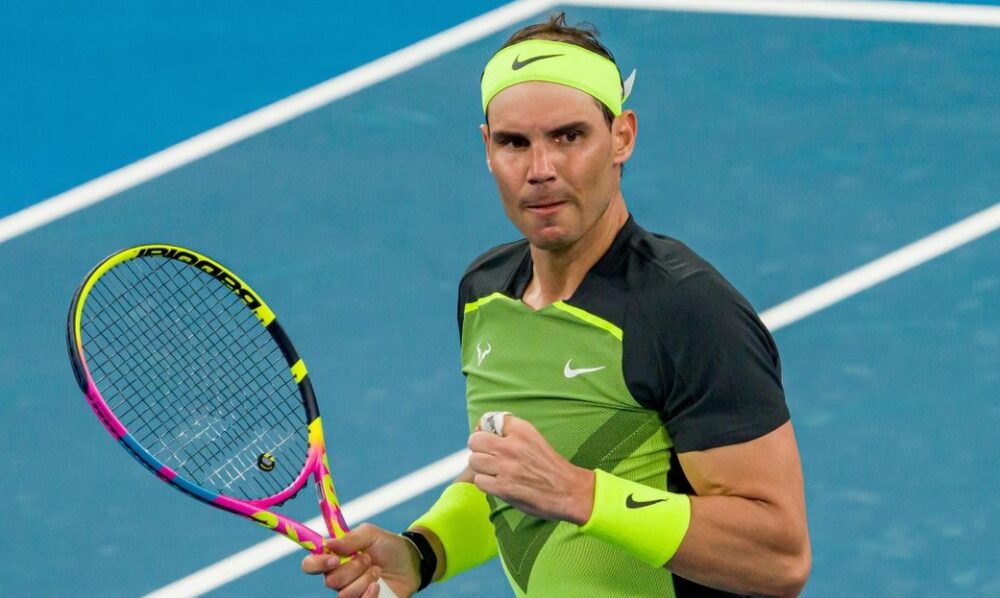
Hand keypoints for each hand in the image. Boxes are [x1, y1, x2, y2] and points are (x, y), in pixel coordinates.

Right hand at [302, 523, 419, 596]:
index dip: (317, 563)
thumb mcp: (372, 534)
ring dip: (364, 580)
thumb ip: (350, 538)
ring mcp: (351, 593)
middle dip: (352, 568)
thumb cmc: (388, 546)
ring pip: (344, 594)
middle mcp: (339, 578)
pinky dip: (369, 595)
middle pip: (330, 581)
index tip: (333, 559)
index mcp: (335, 559)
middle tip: (368, 559)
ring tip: (377, 571)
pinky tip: (378, 586)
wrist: (411, 562)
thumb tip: (328, 544)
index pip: (310, 565)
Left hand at [467, 413, 594, 524]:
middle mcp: (512, 445)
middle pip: (475, 440)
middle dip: (479, 450)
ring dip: (481, 469)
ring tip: (494, 473)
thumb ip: (510, 433)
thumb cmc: (550, 466)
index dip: (485, 431)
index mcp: (521, 430)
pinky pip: (478, 481)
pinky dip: (485, 484)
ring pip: (474, 461)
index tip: (490, 440)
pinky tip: (498, 485)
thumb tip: (480, 429)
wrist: (569, 491)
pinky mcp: (503, 487)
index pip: (488, 420)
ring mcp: (506, 466)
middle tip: (488, 458)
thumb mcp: (534, 438)